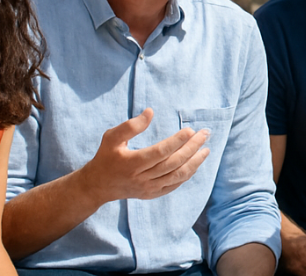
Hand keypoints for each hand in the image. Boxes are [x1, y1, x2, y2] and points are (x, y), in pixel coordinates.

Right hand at [80, 108, 208, 203]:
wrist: (99, 185)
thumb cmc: (106, 156)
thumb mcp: (111, 138)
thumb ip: (130, 126)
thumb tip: (150, 112)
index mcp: (132, 163)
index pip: (160, 152)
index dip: (177, 141)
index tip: (191, 130)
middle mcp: (141, 178)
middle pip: (173, 163)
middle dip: (192, 148)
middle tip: (205, 134)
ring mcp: (148, 188)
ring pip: (177, 176)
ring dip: (195, 162)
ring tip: (206, 149)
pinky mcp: (152, 194)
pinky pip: (175, 184)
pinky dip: (188, 174)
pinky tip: (196, 162)